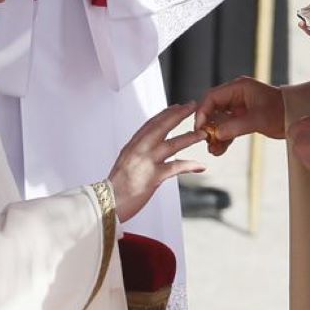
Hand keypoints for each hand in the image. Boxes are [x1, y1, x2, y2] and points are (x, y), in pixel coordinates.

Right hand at [108, 103, 206, 222]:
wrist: (108, 203)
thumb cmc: (116, 186)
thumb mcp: (125, 162)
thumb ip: (137, 152)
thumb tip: (148, 148)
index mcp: (133, 146)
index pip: (151, 124)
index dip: (165, 114)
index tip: (176, 107)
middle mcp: (139, 150)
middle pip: (162, 126)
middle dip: (178, 115)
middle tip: (192, 106)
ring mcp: (147, 162)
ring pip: (172, 144)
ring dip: (189, 137)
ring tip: (202, 134)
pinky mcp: (153, 177)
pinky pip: (175, 168)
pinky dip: (189, 166)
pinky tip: (200, 165)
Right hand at [193, 77, 284, 155]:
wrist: (297, 117)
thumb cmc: (283, 110)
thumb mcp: (258, 118)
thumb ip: (236, 126)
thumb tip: (217, 134)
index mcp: (238, 88)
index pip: (212, 97)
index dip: (203, 111)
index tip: (200, 127)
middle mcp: (236, 96)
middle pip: (212, 109)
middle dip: (208, 126)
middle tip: (205, 140)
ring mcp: (239, 107)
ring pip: (219, 120)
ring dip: (215, 135)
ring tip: (213, 149)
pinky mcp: (243, 118)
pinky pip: (228, 128)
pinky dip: (223, 138)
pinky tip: (219, 149)